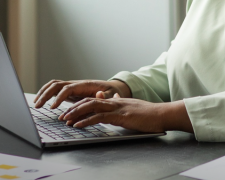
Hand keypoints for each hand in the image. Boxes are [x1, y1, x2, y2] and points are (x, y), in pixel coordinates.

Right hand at [33, 79, 131, 108]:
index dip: (59, 97)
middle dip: (45, 94)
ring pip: (53, 85)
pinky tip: (41, 102)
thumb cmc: (111, 93)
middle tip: (38, 106)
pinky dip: (46, 94)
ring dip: (43, 93)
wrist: (111, 89)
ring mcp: (71, 87)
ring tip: (36, 104)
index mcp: (83, 85)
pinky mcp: (69, 92)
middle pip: (56, 85)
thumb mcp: (111, 96)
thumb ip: (105, 97)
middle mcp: (75, 84)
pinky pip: (55, 90)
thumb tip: (100, 94)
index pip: (67, 89)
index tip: (53, 108)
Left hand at [58, 93, 192, 133]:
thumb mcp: (131, 108)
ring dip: (76, 113)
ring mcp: (117, 108)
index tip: (70, 112)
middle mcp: (114, 101)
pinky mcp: (120, 116)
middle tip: (62, 116)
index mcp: (116, 101)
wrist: (162, 114)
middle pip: (88, 101)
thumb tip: (113, 101)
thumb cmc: (149, 114)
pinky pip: (99, 117)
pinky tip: (78, 125)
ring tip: (65, 120)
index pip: (93, 100)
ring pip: (91, 107)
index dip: (80, 105)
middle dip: (73, 108)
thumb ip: (120, 105)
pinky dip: (86, 121)